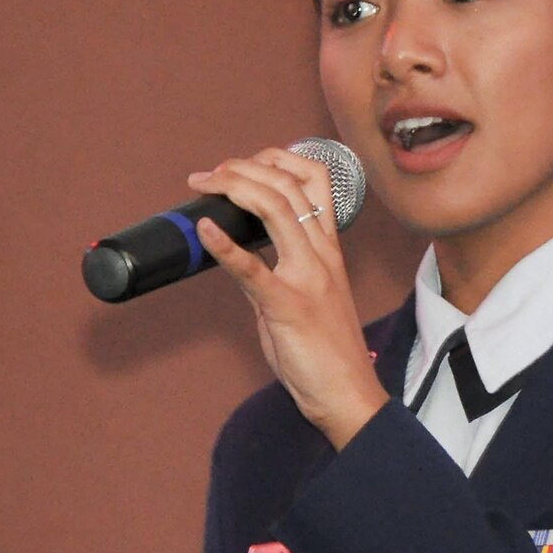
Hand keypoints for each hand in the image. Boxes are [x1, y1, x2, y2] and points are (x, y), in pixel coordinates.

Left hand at [187, 147, 388, 449]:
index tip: (241, 164)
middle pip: (288, 185)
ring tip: (205, 184)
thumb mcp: (308, 296)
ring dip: (234, 187)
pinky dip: (225, 245)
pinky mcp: (286, 306)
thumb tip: (239, 252)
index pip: (314, 179)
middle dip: (243, 168)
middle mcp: (321, 255)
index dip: (276, 158)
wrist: (348, 394)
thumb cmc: (327, 352)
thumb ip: (277, 270)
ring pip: (275, 209)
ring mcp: (306, 277)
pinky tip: (205, 231)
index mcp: (328, 249)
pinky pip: (253, 268)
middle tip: (209, 174)